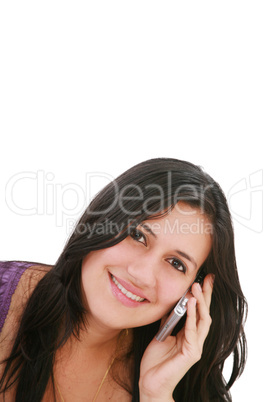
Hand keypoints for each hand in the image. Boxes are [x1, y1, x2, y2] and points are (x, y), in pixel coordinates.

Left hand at [139, 274, 213, 400]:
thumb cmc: (155, 361)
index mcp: (189, 335)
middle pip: (204, 313)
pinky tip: (189, 303)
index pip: (198, 311)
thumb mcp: (161, 334)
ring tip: (196, 286)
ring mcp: (195, 347)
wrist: (150, 382)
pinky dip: (191, 315)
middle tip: (207, 278)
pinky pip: (192, 330)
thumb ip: (168, 321)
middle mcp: (196, 340)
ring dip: (199, 302)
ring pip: (202, 320)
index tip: (202, 279)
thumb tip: (170, 303)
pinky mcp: (192, 353)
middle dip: (206, 295)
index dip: (201, 296)